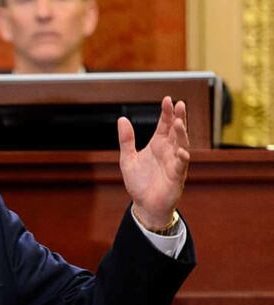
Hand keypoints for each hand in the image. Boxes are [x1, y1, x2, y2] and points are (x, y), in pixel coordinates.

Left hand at [118, 96, 189, 229]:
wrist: (144, 205)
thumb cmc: (139, 182)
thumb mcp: (127, 159)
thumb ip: (126, 140)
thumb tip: (122, 119)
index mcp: (158, 144)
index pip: (164, 124)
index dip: (166, 112)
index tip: (167, 99)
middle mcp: (169, 151)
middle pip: (176, 131)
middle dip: (178, 117)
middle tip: (179, 104)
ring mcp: (174, 162)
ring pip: (182, 145)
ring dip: (181, 134)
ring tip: (179, 122)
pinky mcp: (176, 176)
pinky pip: (181, 166)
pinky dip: (182, 158)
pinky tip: (182, 151)